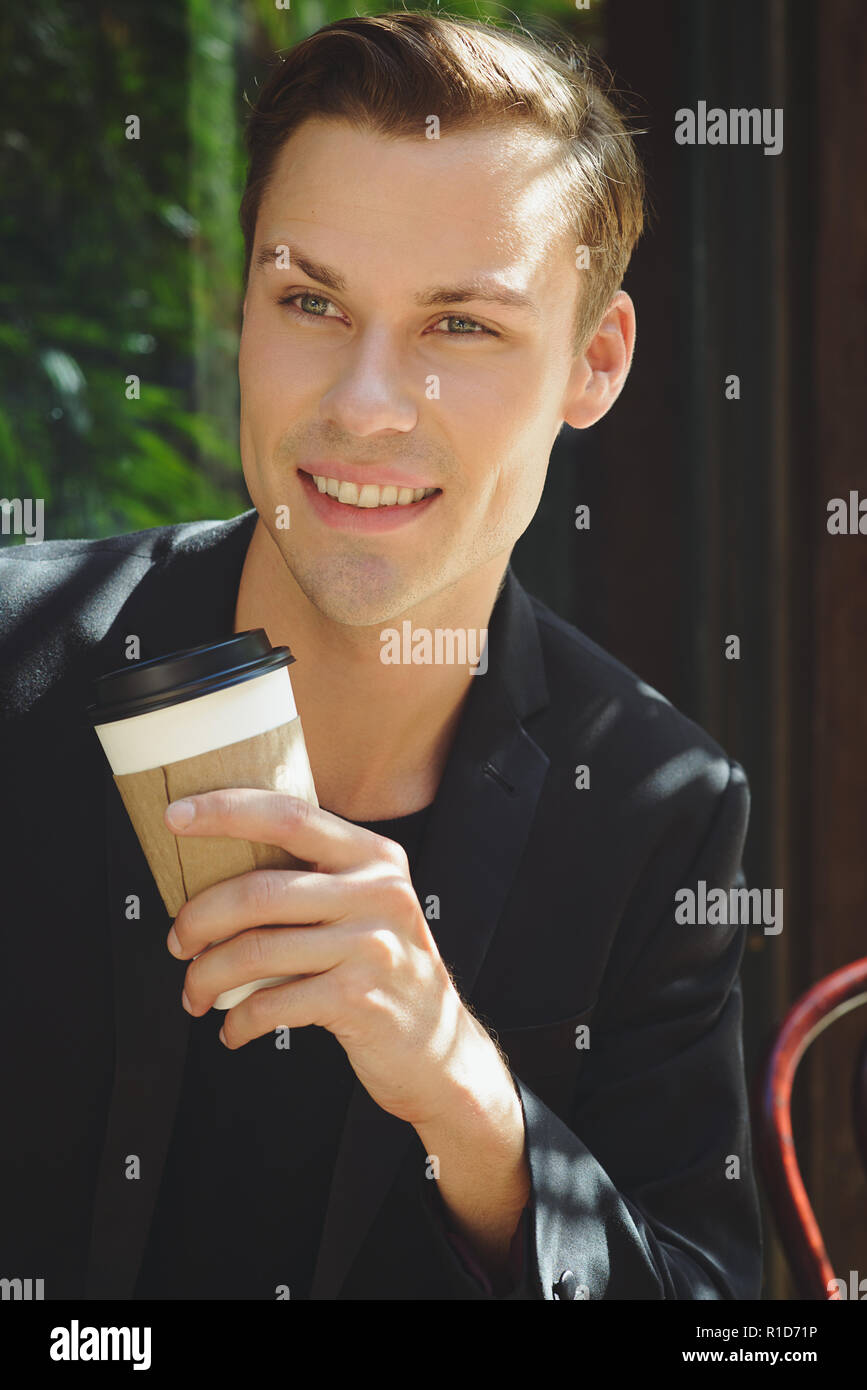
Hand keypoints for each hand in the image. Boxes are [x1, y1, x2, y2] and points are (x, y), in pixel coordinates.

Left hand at [163, 789, 510, 1129]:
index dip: (226, 811)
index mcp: (374, 856)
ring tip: (195, 991)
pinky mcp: (358, 999)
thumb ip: (316, 878)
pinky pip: (271, 1004)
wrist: (438, 1046)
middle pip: (259, 892)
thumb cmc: (381, 968)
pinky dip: (238, 1020)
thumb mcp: (367, 905)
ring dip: (207, 975)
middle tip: (177, 941)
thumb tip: (217, 864)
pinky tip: (232, 1028)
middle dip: (199, 918)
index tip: (176, 816)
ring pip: (256, 951)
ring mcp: (371, 946)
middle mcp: (378, 893)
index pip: (290, 816)